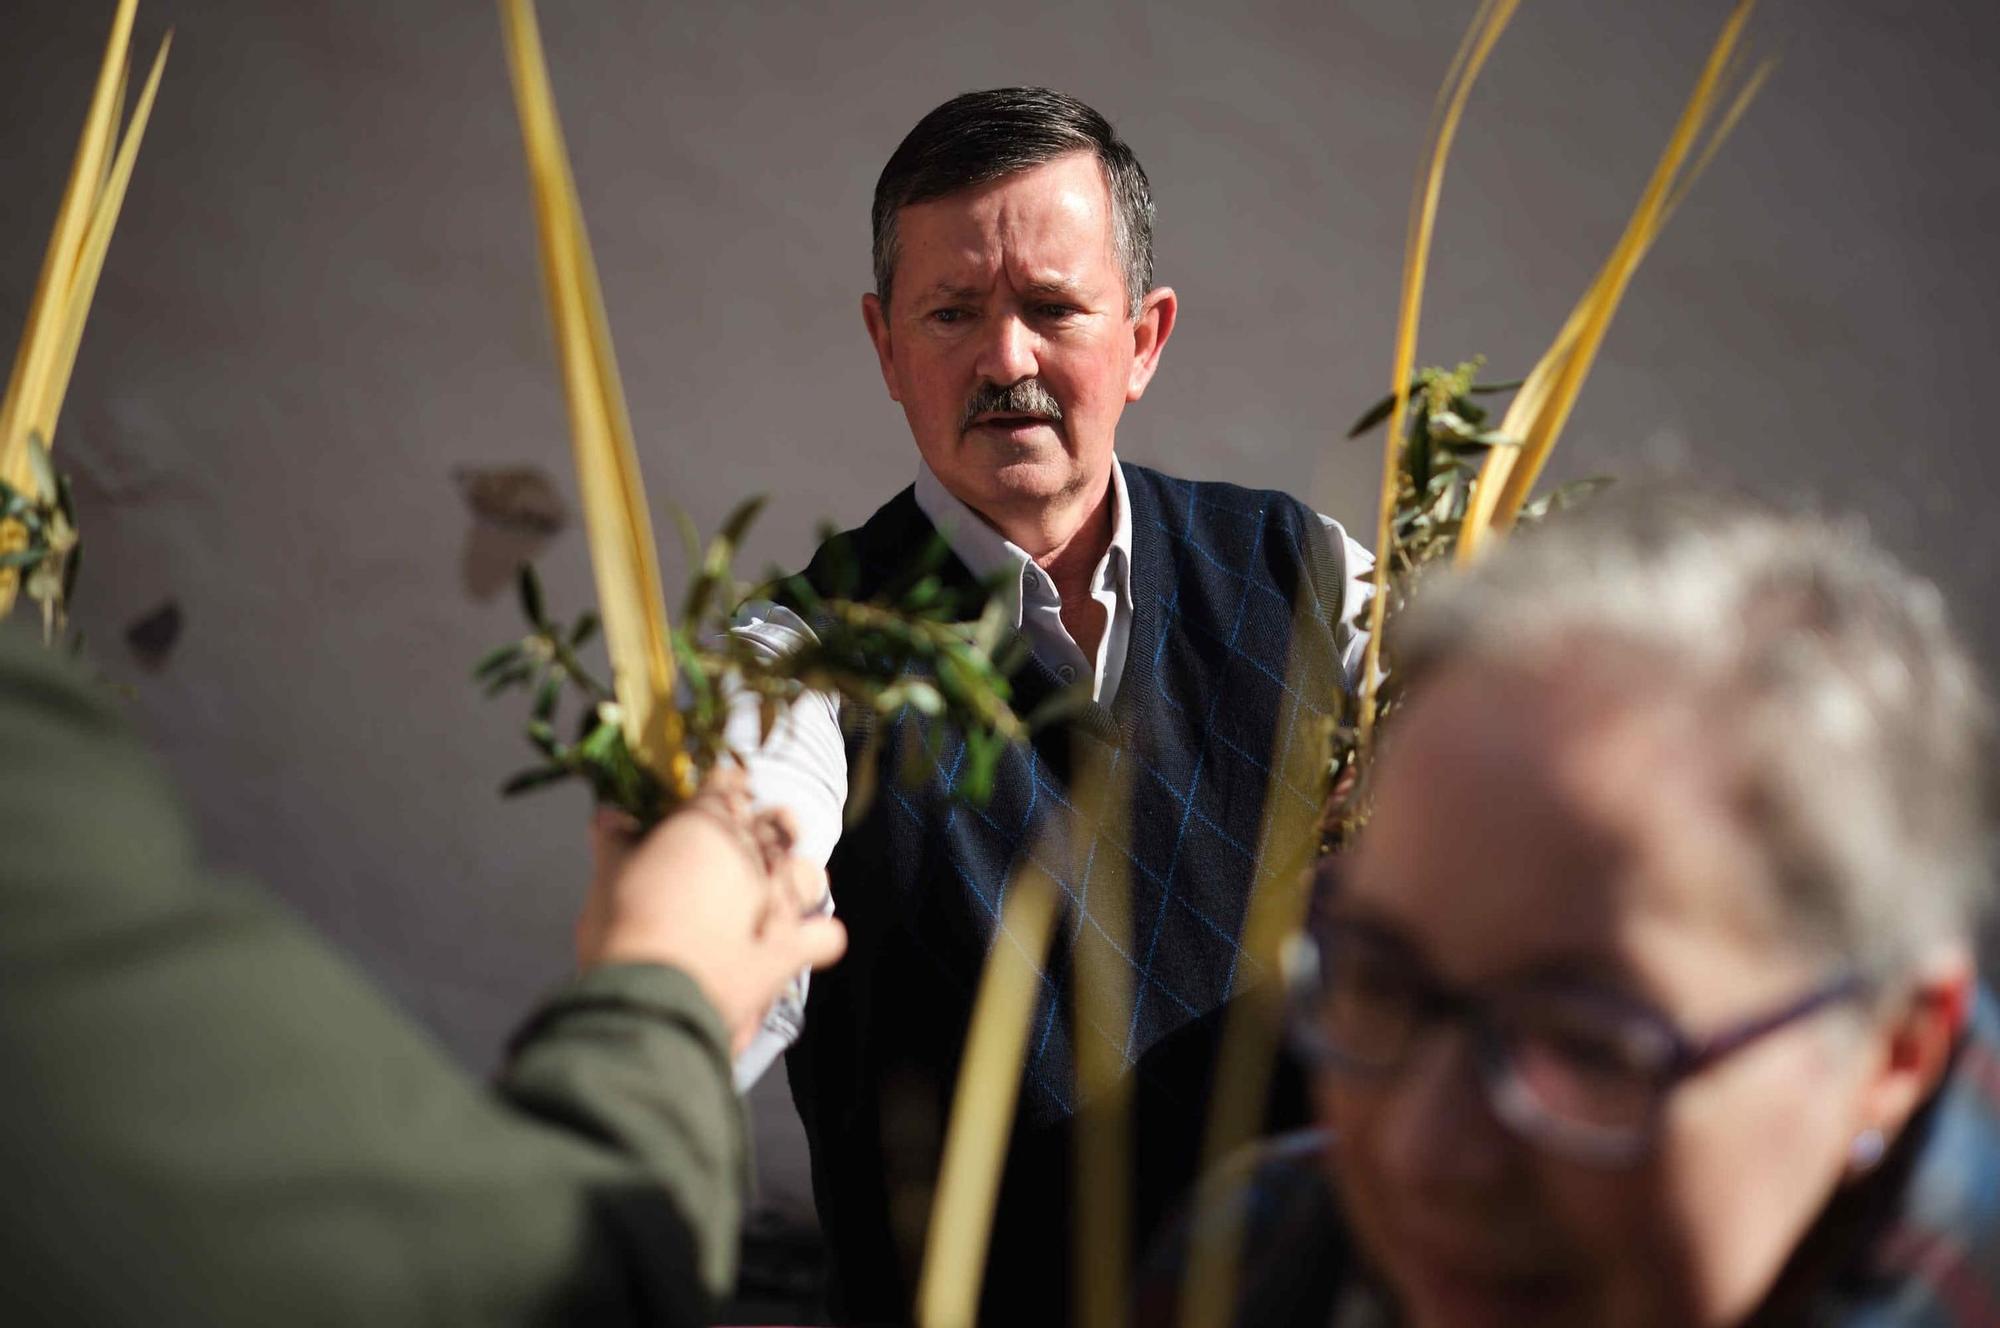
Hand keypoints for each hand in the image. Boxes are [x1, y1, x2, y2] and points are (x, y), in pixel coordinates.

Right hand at [579, 766, 843, 1054]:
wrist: (648, 995)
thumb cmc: (622, 926)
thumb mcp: (608, 876)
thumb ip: (614, 841)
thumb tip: (608, 816)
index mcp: (708, 824)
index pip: (726, 784)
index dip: (719, 789)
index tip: (709, 798)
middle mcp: (753, 855)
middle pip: (776, 823)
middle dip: (765, 828)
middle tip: (741, 845)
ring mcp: (778, 902)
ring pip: (808, 874)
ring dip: (796, 878)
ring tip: (776, 889)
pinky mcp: (788, 951)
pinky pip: (825, 938)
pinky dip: (817, 939)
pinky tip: (802, 943)